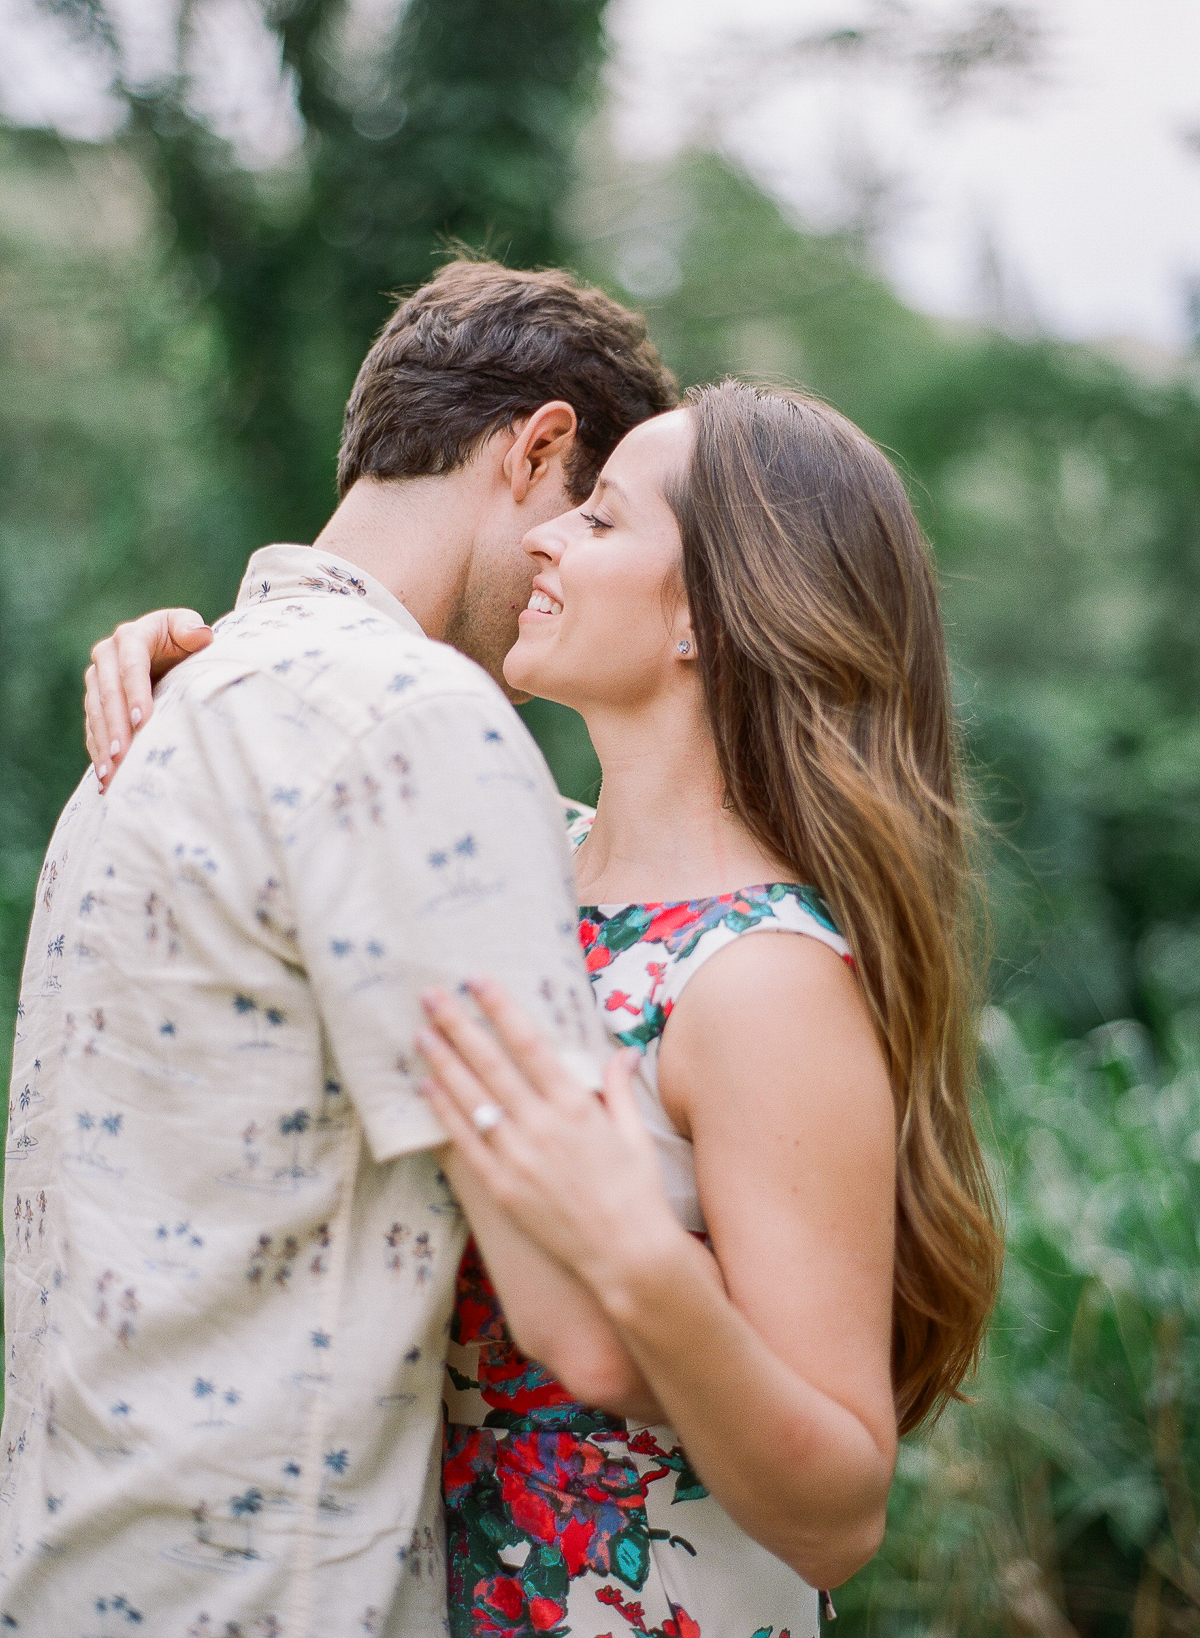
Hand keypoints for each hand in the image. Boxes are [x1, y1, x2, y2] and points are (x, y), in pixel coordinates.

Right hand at [84, 609, 212, 787]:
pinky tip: (105, 777)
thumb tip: (198, 635)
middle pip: (108, 695)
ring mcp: (96, 681)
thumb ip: (191, 628)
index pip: (131, 668)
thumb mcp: (187, 628)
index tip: (143, 722)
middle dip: (115, 727)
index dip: (135, 694)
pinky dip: (98, 753)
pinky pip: (92, 730)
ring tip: (111, 773)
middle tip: (123, 756)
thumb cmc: (181, 639)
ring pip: (96, 715)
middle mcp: (105, 657)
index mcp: (129, 638)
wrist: (165, 649)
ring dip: (102, 746)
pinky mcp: (93, 703)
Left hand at [417, 979, 684, 1303]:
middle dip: (458, 1025)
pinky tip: (426, 1089)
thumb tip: (623, 1052)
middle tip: (431, 996)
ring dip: (443, 1062)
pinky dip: (444, 1113)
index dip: (500, 1009)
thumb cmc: (637, 1193)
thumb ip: (619, 1089)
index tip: (477, 980)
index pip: (529, 1044)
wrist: (628, 1255)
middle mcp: (541, 1125)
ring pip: (471, 1098)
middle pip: (490, 1063)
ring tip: (420, 1034)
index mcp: (575, 1105)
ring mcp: (517, 1157)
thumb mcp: (635, 1133)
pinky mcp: (503, 1187)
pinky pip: (465, 1142)